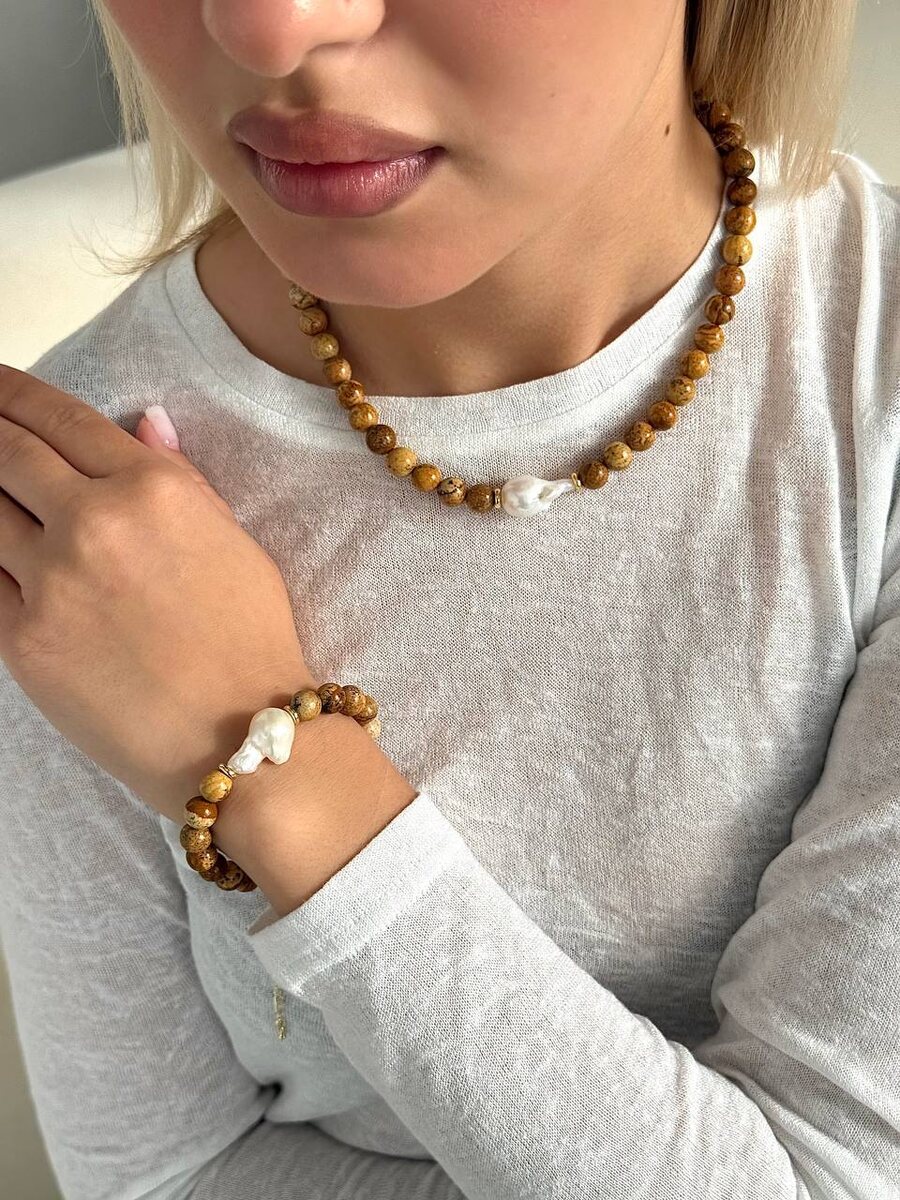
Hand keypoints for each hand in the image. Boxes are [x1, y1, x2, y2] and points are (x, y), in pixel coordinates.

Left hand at [0, 366, 315, 824]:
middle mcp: (95, 523)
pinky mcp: (22, 640)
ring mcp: (51, 582)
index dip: (13, 393)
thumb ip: (181, 477)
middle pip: (6, 454)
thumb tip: (143, 420)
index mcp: (155, 490)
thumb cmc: (249, 640)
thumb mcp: (234, 543)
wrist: (237, 740)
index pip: (62, 419)